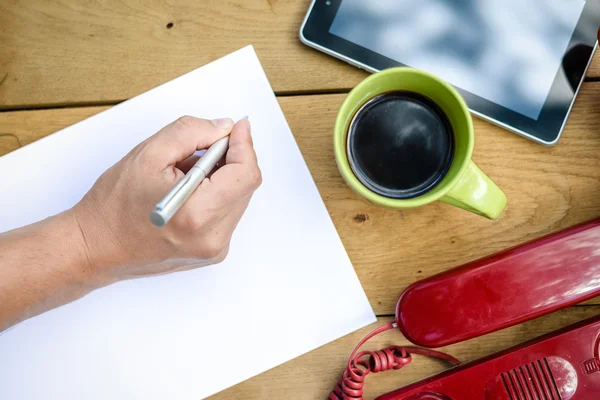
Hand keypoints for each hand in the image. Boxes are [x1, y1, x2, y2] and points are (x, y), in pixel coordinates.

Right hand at [70, 116, 260, 284]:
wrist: (96, 248)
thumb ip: (192, 133)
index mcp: (197, 215)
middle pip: (245, 185)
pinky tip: (188, 193)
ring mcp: (214, 249)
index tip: (236, 127)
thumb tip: (223, 128)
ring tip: (185, 175)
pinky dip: (215, 195)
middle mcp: (212, 237)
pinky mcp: (212, 252)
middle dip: (229, 159)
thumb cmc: (113, 207)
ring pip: (238, 198)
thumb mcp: (148, 154)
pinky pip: (227, 213)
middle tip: (200, 148)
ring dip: (221, 177)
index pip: (245, 174)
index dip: (243, 145)